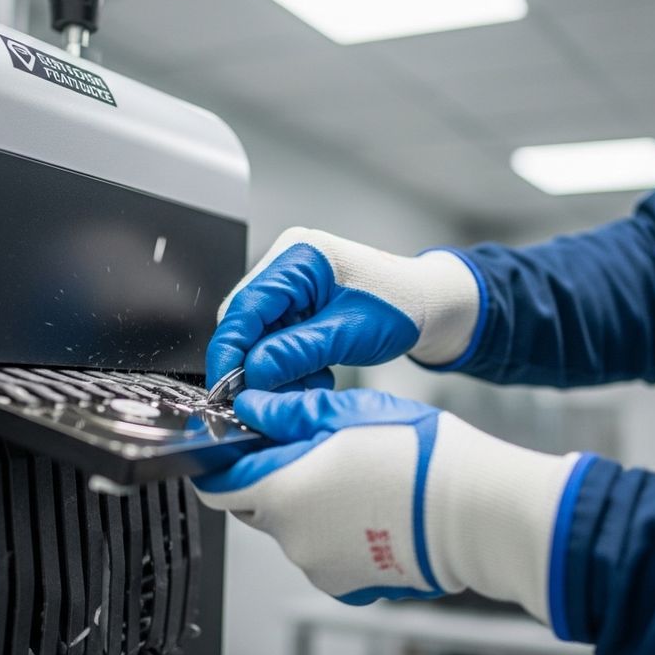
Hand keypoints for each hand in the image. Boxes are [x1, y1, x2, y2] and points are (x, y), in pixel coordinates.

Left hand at [195, 388, 580, 618]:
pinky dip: (338, 534)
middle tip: (308, 449)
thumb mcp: (346, 410)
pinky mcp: (350, 586)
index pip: (217, 484)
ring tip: (356, 477)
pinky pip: (327, 555)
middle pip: (255, 506)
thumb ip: (289, 411)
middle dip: (270, 479)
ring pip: (294, 531)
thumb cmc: (417, 454)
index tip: (236, 446)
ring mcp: (320, 567)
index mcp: (281, 491)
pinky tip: (372, 510)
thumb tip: (251, 407)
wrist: (474, 510)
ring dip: (309, 506)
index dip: (221, 462)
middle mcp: (292, 538)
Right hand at [206, 227, 482, 391]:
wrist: (430, 305)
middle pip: (247, 321)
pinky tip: (314, 376)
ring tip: (308, 385)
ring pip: (261, 335)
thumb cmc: (402, 306)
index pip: (246, 306)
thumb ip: (296, 352)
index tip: (224, 388)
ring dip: (277, 368)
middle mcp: (289, 264)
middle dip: (255, 363)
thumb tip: (251, 373)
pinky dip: (290, 364)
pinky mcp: (299, 303)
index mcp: (300, 256)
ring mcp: (293, 284)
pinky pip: (278, 339)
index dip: (230, 350)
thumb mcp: (348, 334)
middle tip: (266, 397)